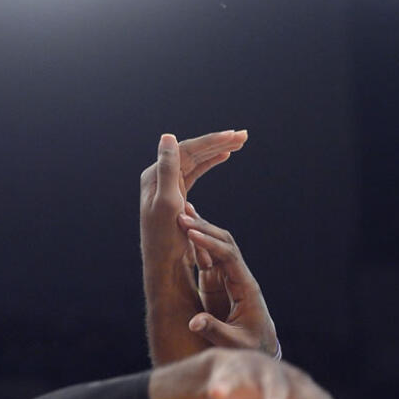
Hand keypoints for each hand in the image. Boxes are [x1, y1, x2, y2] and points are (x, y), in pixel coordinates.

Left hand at [140, 130, 248, 282]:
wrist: (163, 263)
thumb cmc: (165, 239)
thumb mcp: (168, 203)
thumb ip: (168, 168)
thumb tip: (168, 136)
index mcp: (156, 175)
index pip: (187, 150)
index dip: (210, 141)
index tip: (232, 136)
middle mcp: (160, 175)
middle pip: (192, 151)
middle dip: (217, 142)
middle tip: (242, 135)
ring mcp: (168, 184)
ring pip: (195, 160)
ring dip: (216, 149)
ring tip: (238, 142)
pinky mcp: (176, 194)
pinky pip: (195, 171)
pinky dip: (210, 162)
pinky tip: (223, 156)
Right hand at [177, 206, 278, 357]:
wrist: (261, 349)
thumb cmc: (251, 347)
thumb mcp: (234, 342)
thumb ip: (215, 330)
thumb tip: (194, 322)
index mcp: (246, 288)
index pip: (229, 257)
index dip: (210, 244)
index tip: (191, 233)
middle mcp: (239, 278)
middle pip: (224, 244)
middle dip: (204, 228)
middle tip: (181, 215)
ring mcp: (229, 280)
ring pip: (216, 248)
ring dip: (200, 231)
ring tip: (180, 214)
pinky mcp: (219, 285)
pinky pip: (209, 259)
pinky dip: (196, 245)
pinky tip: (184, 232)